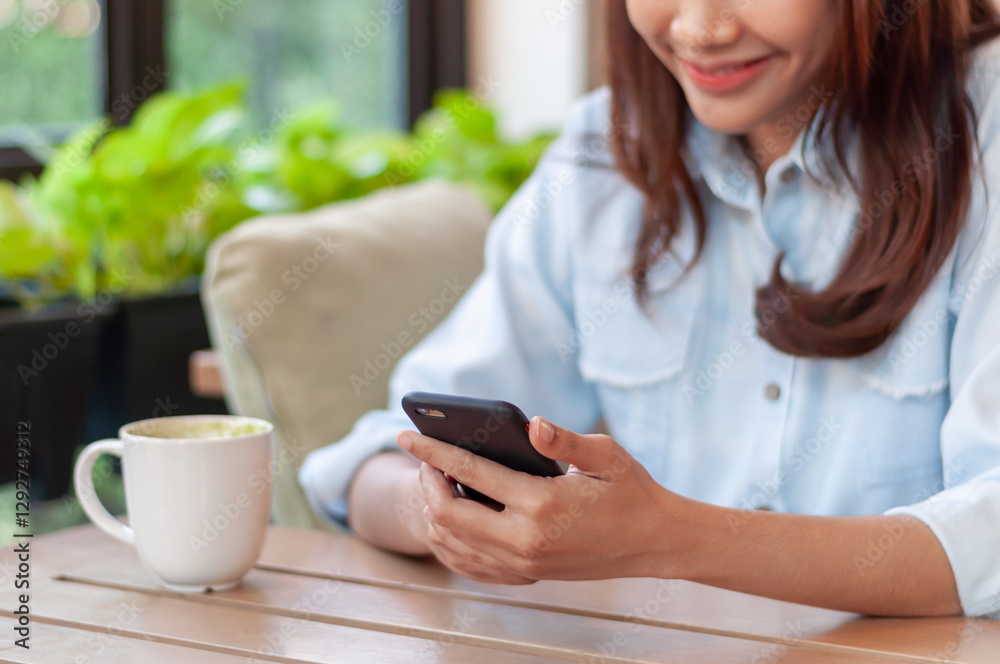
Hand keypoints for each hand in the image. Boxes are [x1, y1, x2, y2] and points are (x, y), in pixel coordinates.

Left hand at [397, 417, 686, 582]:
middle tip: (425, 459)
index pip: (470, 473)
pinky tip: (452, 518)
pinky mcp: (527, 574)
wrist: (654, 542)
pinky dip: (450, 540)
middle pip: (448, 514)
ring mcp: (524, 563)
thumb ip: (564, 440)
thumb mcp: (605, 456)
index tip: (407, 436)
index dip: (434, 452)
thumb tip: (533, 424)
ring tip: (437, 483)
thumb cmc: (631, 491)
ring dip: (435, 512)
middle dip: (427, 482)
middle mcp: (526, 539)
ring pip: (454, 542)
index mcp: (542, 504)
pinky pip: (471, 564)